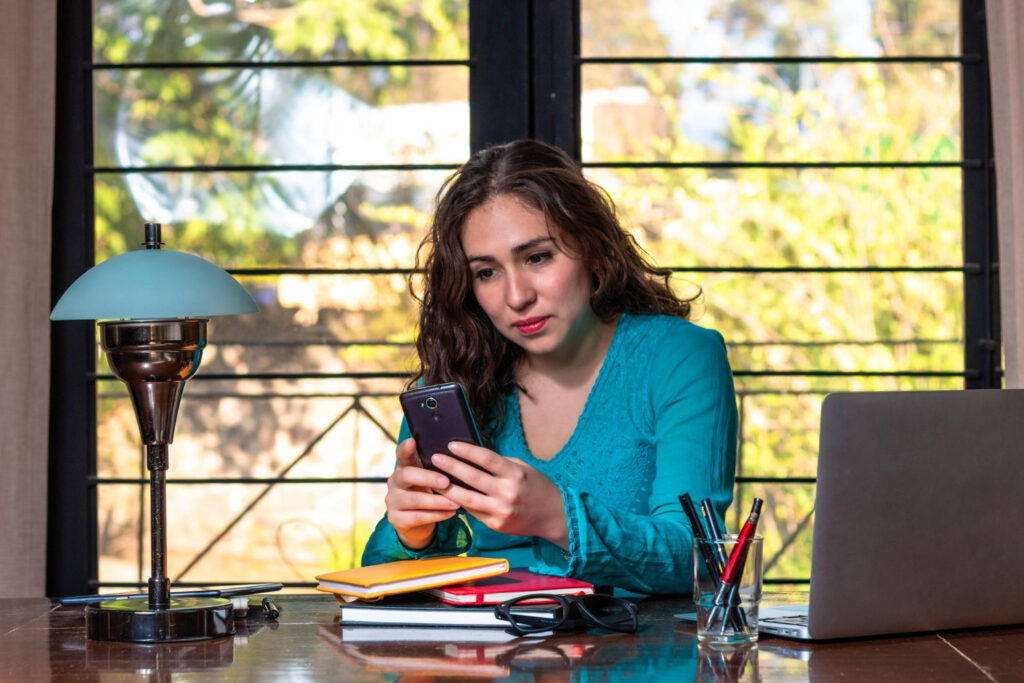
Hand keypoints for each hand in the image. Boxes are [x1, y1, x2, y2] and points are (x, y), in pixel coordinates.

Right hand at [384, 438, 460, 549]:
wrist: (417, 525)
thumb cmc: (429, 493)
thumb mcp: (430, 479)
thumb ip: (437, 468)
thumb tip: (460, 455)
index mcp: (403, 467)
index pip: (401, 454)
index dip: (405, 448)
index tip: (413, 441)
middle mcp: (394, 482)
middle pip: (406, 475)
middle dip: (428, 478)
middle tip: (447, 482)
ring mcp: (392, 501)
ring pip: (414, 500)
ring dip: (437, 501)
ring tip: (456, 502)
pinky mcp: (395, 519)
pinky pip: (417, 517)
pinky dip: (436, 515)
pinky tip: (451, 513)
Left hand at [431, 441, 568, 547]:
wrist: (553, 516)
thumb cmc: (537, 487)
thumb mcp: (523, 469)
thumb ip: (500, 464)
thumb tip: (474, 456)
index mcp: (516, 475)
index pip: (486, 459)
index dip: (467, 451)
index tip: (451, 444)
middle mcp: (507, 493)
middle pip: (472, 478)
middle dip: (451, 466)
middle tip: (435, 458)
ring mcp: (501, 511)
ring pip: (467, 499)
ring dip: (448, 488)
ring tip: (434, 479)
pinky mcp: (496, 525)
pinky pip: (473, 512)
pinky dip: (460, 502)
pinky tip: (448, 495)